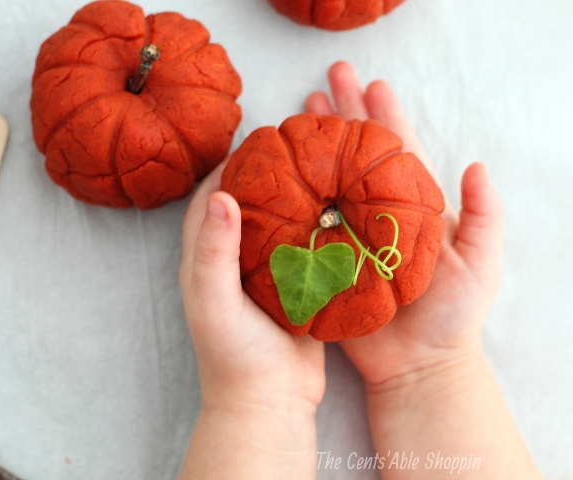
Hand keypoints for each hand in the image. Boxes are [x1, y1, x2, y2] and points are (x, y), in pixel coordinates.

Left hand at [179, 162, 324, 412]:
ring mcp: (264, 275)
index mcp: (204, 260)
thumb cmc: (232, 355)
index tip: (254, 141)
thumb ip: (213, 251)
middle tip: (294, 148)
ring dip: (294, 199)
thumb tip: (221, 193)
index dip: (227, 168)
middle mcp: (232, 262)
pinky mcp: (292, 288)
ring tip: (319, 170)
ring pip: (277, 224)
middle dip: (266, 176)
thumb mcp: (214, 301)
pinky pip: (302, 248)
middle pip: (246, 206)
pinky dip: (315, 228)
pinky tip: (338, 211)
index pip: (209, 200)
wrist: (269, 402)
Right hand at [305, 62, 504, 387]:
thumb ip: (484, 216)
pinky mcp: (328, 257)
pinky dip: (294, 194)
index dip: (384, 115)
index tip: (369, 84)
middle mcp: (376, 211)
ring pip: (328, 179)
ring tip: (297, 115)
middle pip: (356, 155)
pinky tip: (280, 174)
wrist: (418, 363)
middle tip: (325, 83)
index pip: (396, 149)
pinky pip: (308, 219)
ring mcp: (349, 232)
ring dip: (315, 147)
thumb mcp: (481, 264)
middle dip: (343, 117)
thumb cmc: (454, 315)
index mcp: (412, 205)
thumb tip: (476, 164)